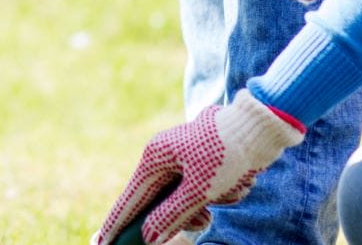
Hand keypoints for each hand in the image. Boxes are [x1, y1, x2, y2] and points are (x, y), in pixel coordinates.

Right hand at [93, 90, 304, 244]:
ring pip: (184, 200)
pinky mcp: (201, 164)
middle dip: (181, 215)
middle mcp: (163, 158)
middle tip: (198, 220)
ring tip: (221, 201)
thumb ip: (171, 214)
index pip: (130, 199)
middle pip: (159, 202)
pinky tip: (233, 185)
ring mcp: (182, 160)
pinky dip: (217, 196)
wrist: (258, 128)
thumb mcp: (200, 190)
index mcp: (154, 157)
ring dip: (204, 206)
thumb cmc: (226, 154)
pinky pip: (202, 192)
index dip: (117, 223)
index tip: (102, 242)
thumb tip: (149, 236)